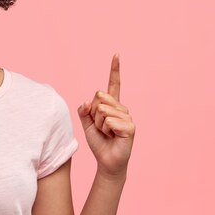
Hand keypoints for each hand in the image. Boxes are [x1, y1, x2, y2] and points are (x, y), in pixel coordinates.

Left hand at [77, 54, 134, 178]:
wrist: (106, 161)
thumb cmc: (98, 142)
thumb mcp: (86, 124)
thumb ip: (84, 110)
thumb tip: (87, 102)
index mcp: (111, 105)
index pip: (113, 84)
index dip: (115, 69)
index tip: (116, 54)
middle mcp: (121, 108)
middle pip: (99, 97)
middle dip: (94, 114)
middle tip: (101, 127)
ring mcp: (127, 116)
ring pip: (102, 110)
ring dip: (99, 124)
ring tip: (107, 133)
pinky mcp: (130, 127)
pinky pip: (109, 121)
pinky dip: (105, 130)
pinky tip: (112, 137)